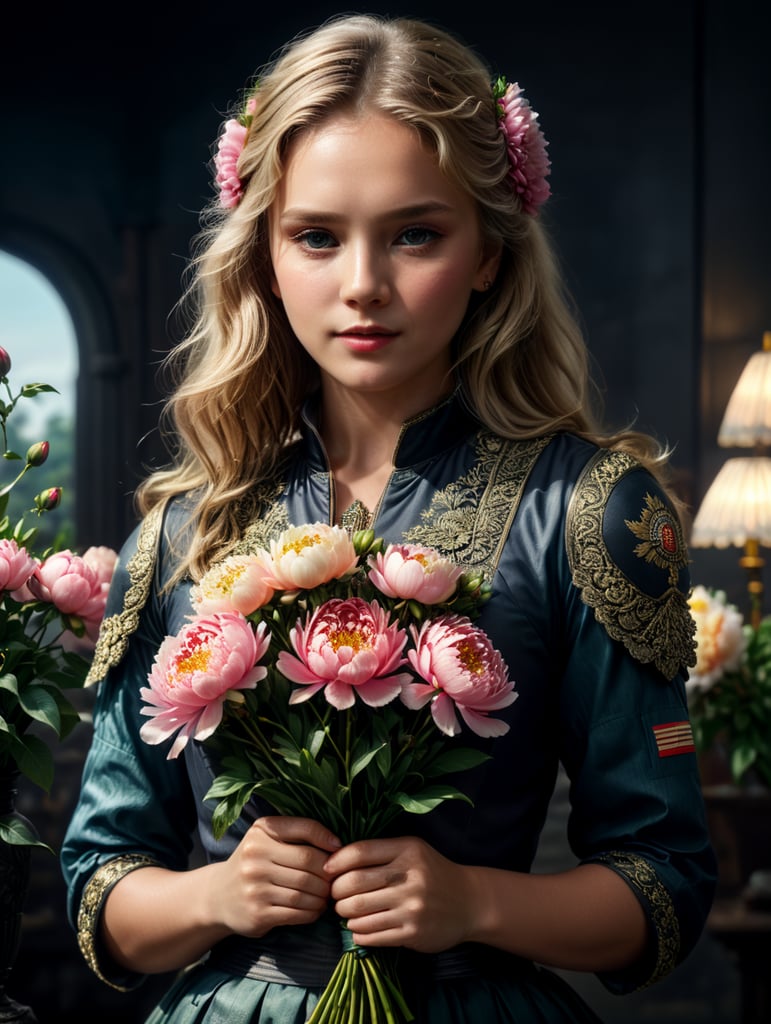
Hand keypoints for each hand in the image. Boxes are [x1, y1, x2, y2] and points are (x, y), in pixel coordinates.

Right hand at [213, 816, 340, 937]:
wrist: (218, 896)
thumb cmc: (254, 863)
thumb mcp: (267, 838)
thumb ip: (297, 834)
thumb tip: (337, 846)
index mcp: (261, 832)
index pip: (304, 828)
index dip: (326, 838)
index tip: (339, 848)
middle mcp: (255, 856)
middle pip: (309, 863)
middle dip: (328, 873)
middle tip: (334, 879)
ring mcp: (255, 887)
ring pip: (305, 891)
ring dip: (322, 896)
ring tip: (326, 896)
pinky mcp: (257, 913)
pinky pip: (297, 913)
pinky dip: (312, 912)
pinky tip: (314, 909)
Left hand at [324, 836, 474, 952]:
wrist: (470, 902)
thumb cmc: (432, 872)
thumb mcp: (412, 850)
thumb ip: (380, 852)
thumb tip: (335, 863)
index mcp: (407, 850)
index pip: (360, 852)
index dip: (337, 862)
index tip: (327, 870)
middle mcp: (410, 877)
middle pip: (354, 884)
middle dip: (336, 893)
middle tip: (335, 897)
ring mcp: (412, 907)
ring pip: (359, 913)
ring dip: (345, 915)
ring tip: (346, 913)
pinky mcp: (413, 933)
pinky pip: (372, 935)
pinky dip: (358, 933)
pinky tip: (359, 929)